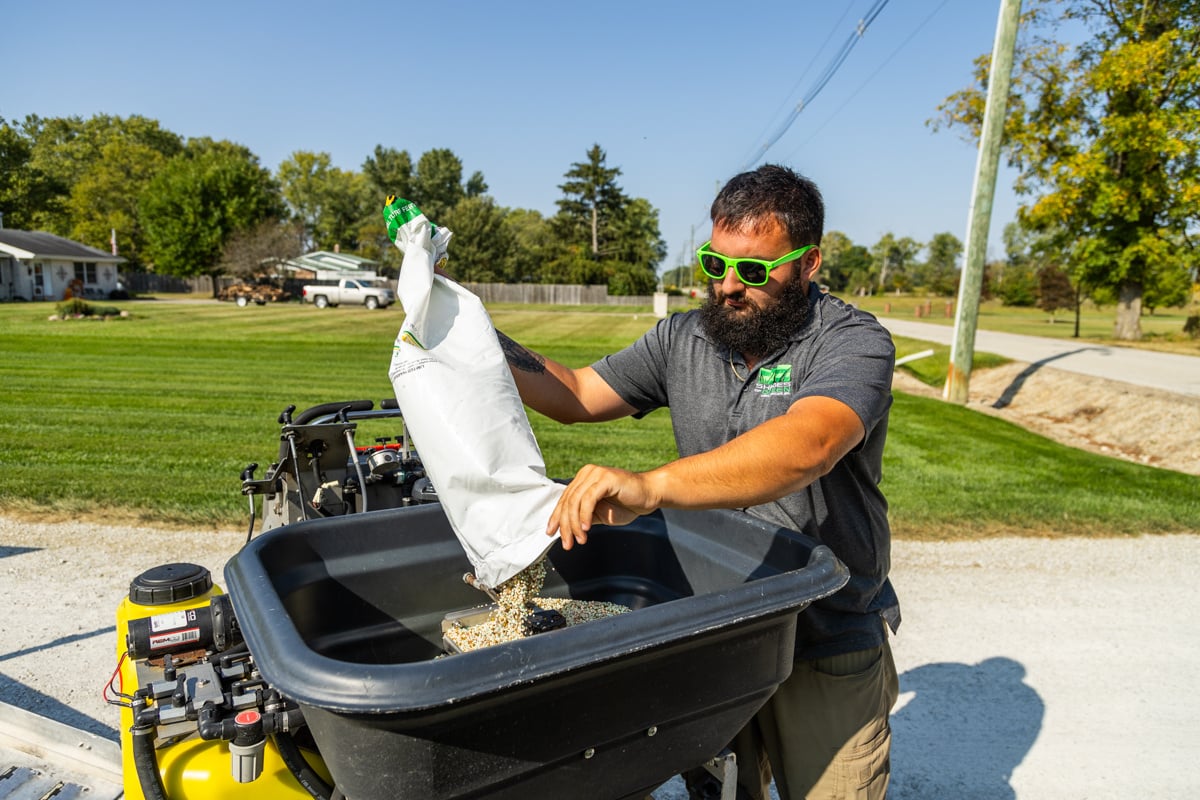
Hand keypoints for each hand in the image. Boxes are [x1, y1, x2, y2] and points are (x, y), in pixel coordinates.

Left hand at [546, 465, 660, 549]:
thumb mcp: (600, 514)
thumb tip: (565, 528)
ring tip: (580, 540)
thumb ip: (583, 516)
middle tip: (567, 543)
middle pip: (568, 501)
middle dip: (565, 525)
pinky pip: (589, 499)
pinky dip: (585, 515)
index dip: (556, 518)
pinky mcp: (606, 478)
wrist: (650, 495)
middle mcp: (587, 473)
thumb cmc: (627, 504)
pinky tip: (587, 529)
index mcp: (583, 479)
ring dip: (575, 524)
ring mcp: (596, 473)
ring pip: (576, 501)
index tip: (551, 534)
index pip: (565, 499)